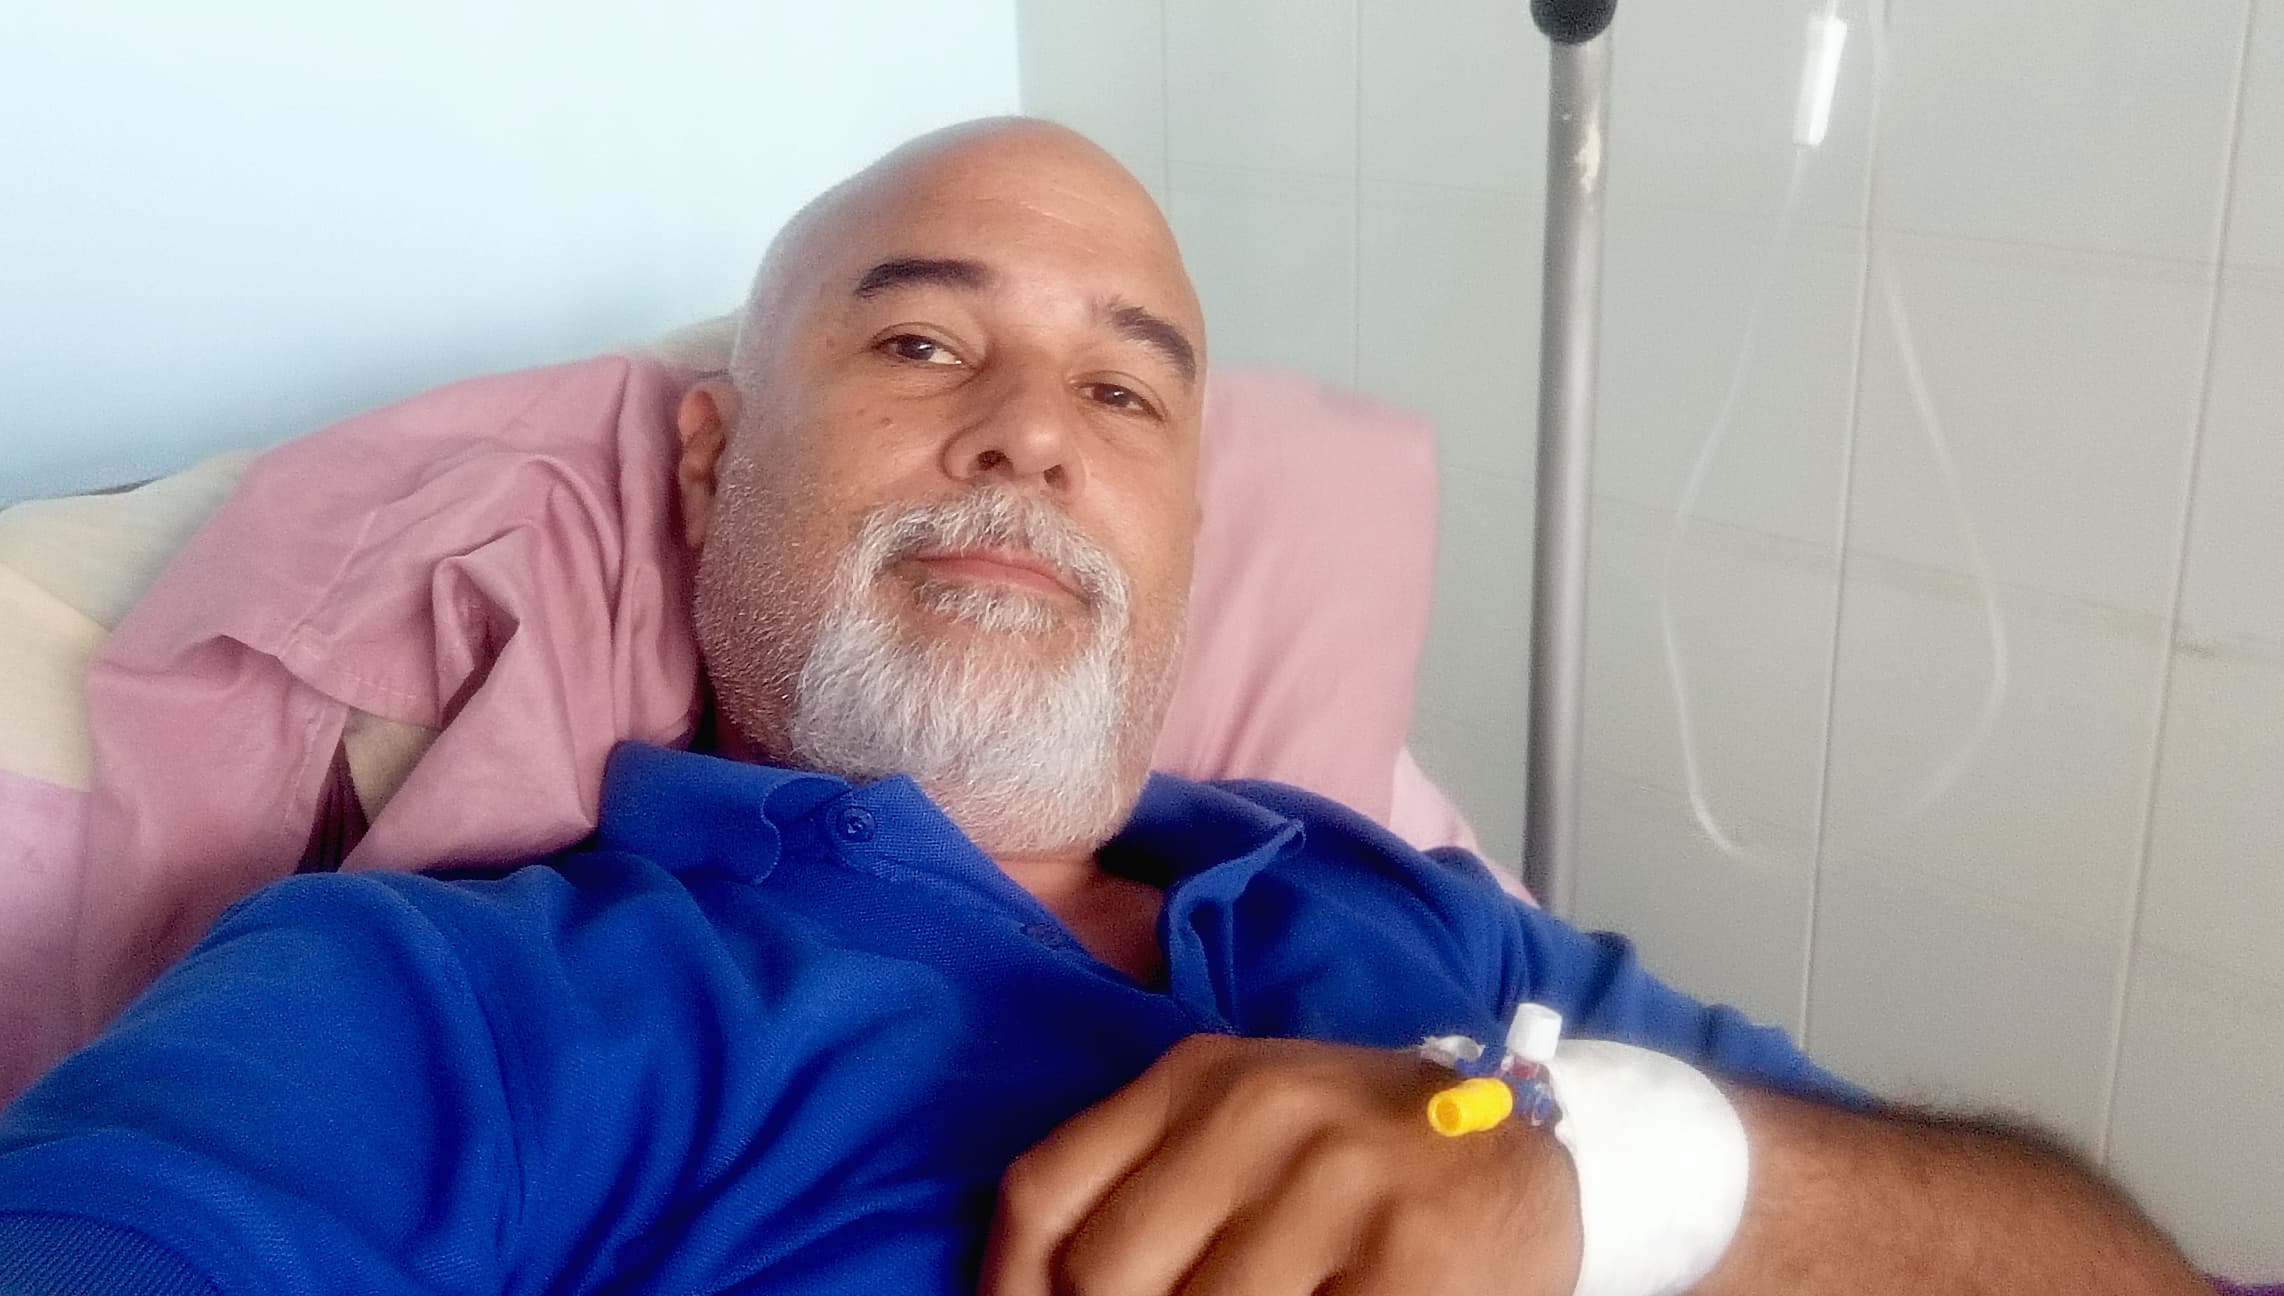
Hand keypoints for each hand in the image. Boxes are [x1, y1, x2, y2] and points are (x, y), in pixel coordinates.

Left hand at [980, 1033, 1581, 1295]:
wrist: (1522, 1152)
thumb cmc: (1355, 1157)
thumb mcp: (1238, 1129)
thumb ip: (1142, 1185)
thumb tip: (1043, 1288)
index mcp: (1197, 1076)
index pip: (1043, 1194)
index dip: (1009, 1289)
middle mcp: (1261, 1112)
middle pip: (1106, 1273)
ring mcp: (1341, 1182)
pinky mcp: (1413, 1257)